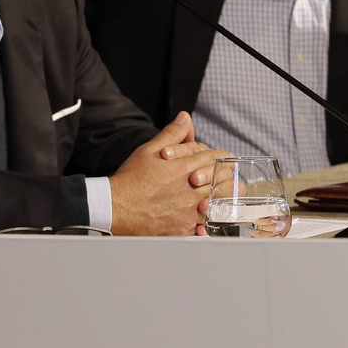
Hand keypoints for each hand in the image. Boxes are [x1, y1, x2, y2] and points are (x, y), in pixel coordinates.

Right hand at [109, 112, 222, 235]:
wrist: (116, 207)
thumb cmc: (131, 178)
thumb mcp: (149, 150)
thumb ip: (171, 134)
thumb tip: (185, 118)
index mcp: (183, 169)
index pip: (212, 159)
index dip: (221, 157)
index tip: (226, 158)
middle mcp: (189, 190)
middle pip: (219, 182)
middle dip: (227, 177)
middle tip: (231, 176)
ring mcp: (187, 212)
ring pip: (215, 204)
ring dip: (224, 199)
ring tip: (228, 197)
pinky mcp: (181, 229)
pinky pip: (203, 227)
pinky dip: (210, 221)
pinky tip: (210, 218)